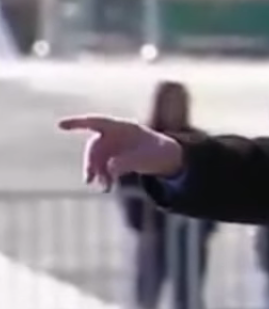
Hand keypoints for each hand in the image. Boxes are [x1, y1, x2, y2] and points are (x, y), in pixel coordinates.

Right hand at [58, 114, 183, 190]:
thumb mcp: (147, 157)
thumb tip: (110, 168)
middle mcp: (115, 135)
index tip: (61, 125)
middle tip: (90, 178)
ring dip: (96, 172)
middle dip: (91, 161)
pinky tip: (107, 187)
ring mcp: (113, 146)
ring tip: (104, 187)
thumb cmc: (159, 152)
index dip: (78, 123)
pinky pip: (102, 166)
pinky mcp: (114, 158)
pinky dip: (102, 176)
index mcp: (123, 127)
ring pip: (97, 158)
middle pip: (95, 145)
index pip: (96, 122)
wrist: (167, 158)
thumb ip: (128, 161)